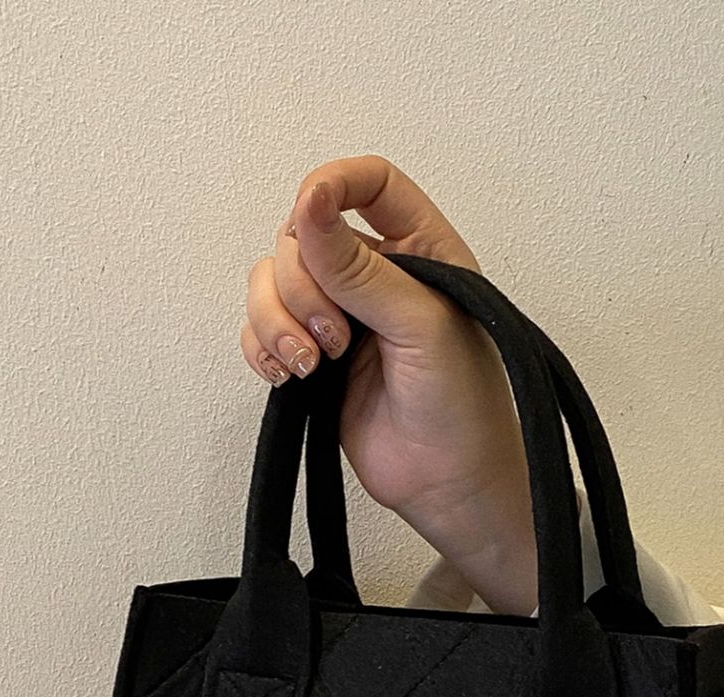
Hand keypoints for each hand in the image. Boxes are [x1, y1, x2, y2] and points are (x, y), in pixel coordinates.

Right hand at [240, 155, 537, 614]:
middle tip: (335, 339)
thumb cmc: (463, 408)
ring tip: (312, 366)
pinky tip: (288, 377)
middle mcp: (377, 274)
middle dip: (302, 287)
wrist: (448, 486)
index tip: (310, 210)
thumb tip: (310, 205)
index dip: (332, 185)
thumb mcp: (421, 326)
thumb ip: (360, 268)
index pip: (370, 183)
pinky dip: (261, 348)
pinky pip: (260, 329)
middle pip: (302, 237)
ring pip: (271, 281)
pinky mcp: (312, 357)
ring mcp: (340, 316)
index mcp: (421, 251)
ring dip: (276, 321)